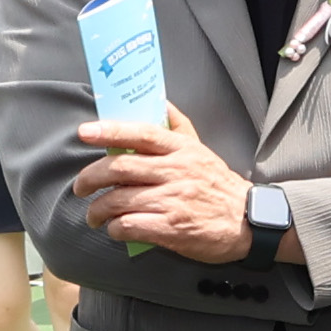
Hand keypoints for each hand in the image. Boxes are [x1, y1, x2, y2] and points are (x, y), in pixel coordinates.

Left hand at [69, 109, 255, 262]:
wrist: (249, 222)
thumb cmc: (220, 186)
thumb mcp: (202, 150)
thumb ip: (179, 126)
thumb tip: (160, 101)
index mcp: (181, 150)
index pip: (140, 133)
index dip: (108, 131)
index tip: (84, 133)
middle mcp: (176, 172)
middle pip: (120, 168)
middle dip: (90, 178)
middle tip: (81, 187)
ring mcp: (173, 200)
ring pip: (119, 200)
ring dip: (98, 210)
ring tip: (94, 216)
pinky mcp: (172, 228)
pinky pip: (130, 225)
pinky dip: (116, 228)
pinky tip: (116, 229)